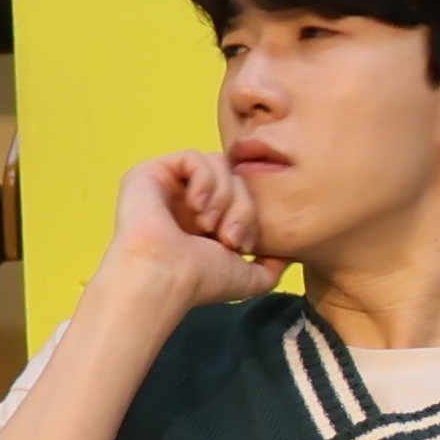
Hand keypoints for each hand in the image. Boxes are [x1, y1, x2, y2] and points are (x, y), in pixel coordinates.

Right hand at [104, 151, 277, 303]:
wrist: (166, 278)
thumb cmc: (202, 282)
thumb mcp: (250, 278)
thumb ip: (273, 266)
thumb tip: (288, 253)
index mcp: (206, 221)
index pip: (243, 195)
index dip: (250, 214)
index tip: (242, 246)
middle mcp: (187, 201)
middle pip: (235, 178)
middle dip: (241, 208)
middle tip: (227, 238)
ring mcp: (169, 186)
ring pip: (218, 165)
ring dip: (224, 195)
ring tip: (209, 225)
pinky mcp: (151, 173)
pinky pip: (193, 157)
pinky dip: (204, 179)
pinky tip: (196, 205)